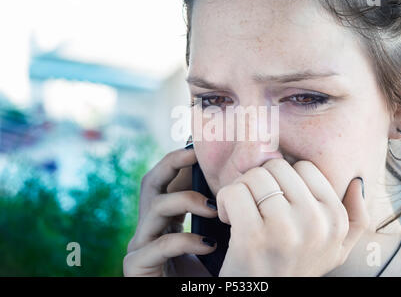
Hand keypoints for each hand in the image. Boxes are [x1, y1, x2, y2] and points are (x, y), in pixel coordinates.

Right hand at [123, 147, 217, 275]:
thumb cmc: (210, 274)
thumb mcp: (216, 236)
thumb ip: (220, 213)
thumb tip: (242, 183)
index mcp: (169, 217)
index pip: (169, 178)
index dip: (183, 159)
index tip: (206, 147)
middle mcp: (150, 226)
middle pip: (151, 182)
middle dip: (173, 163)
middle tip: (197, 156)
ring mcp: (141, 245)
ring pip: (155, 207)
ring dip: (187, 201)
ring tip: (216, 208)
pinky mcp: (137, 266)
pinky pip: (159, 245)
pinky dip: (185, 241)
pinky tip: (209, 245)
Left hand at [216, 159, 368, 275]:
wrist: (264, 296)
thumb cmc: (295, 268)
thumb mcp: (335, 250)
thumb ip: (355, 219)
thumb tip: (357, 182)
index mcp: (336, 220)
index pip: (305, 167)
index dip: (284, 180)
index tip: (278, 200)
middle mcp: (315, 222)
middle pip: (277, 167)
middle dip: (261, 182)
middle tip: (256, 204)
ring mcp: (284, 229)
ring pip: (255, 176)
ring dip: (242, 190)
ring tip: (243, 211)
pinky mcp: (252, 237)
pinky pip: (234, 192)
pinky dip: (225, 201)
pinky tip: (229, 218)